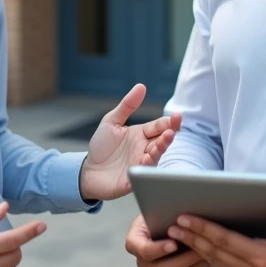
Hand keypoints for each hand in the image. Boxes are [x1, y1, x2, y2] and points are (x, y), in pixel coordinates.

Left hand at [78, 84, 181, 201]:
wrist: (88, 171)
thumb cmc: (101, 146)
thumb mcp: (112, 121)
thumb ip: (127, 105)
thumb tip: (141, 86)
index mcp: (140, 135)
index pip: (157, 127)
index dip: (168, 122)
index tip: (177, 117)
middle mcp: (143, 150)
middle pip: (160, 142)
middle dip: (168, 136)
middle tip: (172, 130)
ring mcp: (139, 165)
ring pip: (154, 157)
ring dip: (160, 150)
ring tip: (163, 141)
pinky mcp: (133, 180)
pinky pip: (142, 175)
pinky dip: (144, 170)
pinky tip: (146, 162)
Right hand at [124, 213, 211, 266]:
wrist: (171, 222)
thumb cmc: (163, 213)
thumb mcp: (159, 208)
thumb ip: (162, 212)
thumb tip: (176, 213)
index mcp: (134, 242)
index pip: (144, 250)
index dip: (158, 249)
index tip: (174, 243)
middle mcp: (142, 261)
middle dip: (181, 260)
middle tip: (198, 250)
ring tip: (206, 255)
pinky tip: (207, 262)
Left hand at [168, 202, 265, 266]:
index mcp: (265, 259)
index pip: (226, 241)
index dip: (204, 229)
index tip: (184, 218)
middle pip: (216, 253)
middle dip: (193, 238)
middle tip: (172, 224)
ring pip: (218, 262)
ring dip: (197, 248)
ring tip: (178, 234)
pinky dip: (210, 256)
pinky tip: (200, 246)